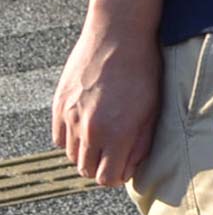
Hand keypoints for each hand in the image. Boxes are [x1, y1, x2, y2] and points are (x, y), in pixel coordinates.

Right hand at [53, 18, 160, 187]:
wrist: (118, 36)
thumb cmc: (143, 70)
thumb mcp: (152, 110)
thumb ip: (140, 144)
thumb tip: (128, 169)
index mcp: (116, 133)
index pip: (107, 178)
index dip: (117, 176)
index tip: (123, 167)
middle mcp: (89, 129)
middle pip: (86, 169)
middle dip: (101, 166)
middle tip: (115, 153)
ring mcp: (70, 116)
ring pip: (71, 155)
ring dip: (86, 152)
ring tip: (103, 136)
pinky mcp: (58, 104)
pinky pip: (59, 137)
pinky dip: (71, 138)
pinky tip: (87, 126)